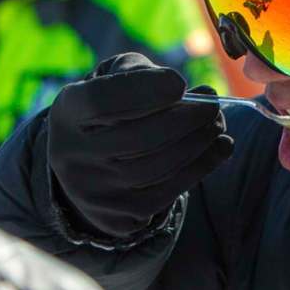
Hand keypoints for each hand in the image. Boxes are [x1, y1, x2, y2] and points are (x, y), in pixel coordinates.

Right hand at [48, 52, 233, 238]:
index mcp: (67, 111)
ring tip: (218, 123)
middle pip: (138, 138)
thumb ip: (143, 74)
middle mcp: (71, 155)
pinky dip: (202, 166)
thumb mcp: (114, 78)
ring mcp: (93, 191)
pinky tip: (222, 146)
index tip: (179, 83)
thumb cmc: (113, 107)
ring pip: (157, 167)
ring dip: (199, 143)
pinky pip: (168, 191)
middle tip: (212, 105)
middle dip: (186, 119)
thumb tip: (187, 93)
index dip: (144, 90)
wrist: (90, 164)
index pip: (102, 100)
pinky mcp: (118, 216)